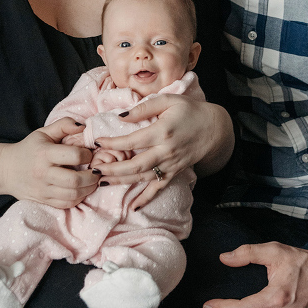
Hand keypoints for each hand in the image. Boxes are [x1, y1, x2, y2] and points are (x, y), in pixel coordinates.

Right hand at [0, 118, 98, 208]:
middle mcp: (43, 173)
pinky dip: (79, 198)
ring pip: (73, 195)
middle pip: (75, 180)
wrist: (6, 169)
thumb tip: (83, 126)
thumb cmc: (29, 149)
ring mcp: (43, 190)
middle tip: (96, 171)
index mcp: (44, 153)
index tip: (89, 154)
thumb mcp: (43, 132)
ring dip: (88, 189)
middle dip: (92, 176)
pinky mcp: (43, 201)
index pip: (73, 156)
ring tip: (92, 180)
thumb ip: (64, 125)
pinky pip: (66, 204)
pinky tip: (81, 189)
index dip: (87, 155)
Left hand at [92, 95, 232, 209]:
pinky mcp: (174, 172)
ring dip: (122, 182)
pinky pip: (158, 188)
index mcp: (163, 131)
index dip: (114, 142)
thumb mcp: (169, 100)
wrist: (214, 128)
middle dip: (113, 169)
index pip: (133, 140)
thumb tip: (121, 117)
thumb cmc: (190, 110)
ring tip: (102, 183)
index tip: (98, 142)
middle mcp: (166, 151)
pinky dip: (146, 199)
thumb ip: (144, 107)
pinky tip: (133, 207)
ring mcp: (170, 164)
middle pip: (135, 164)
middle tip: (93, 170)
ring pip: (143, 178)